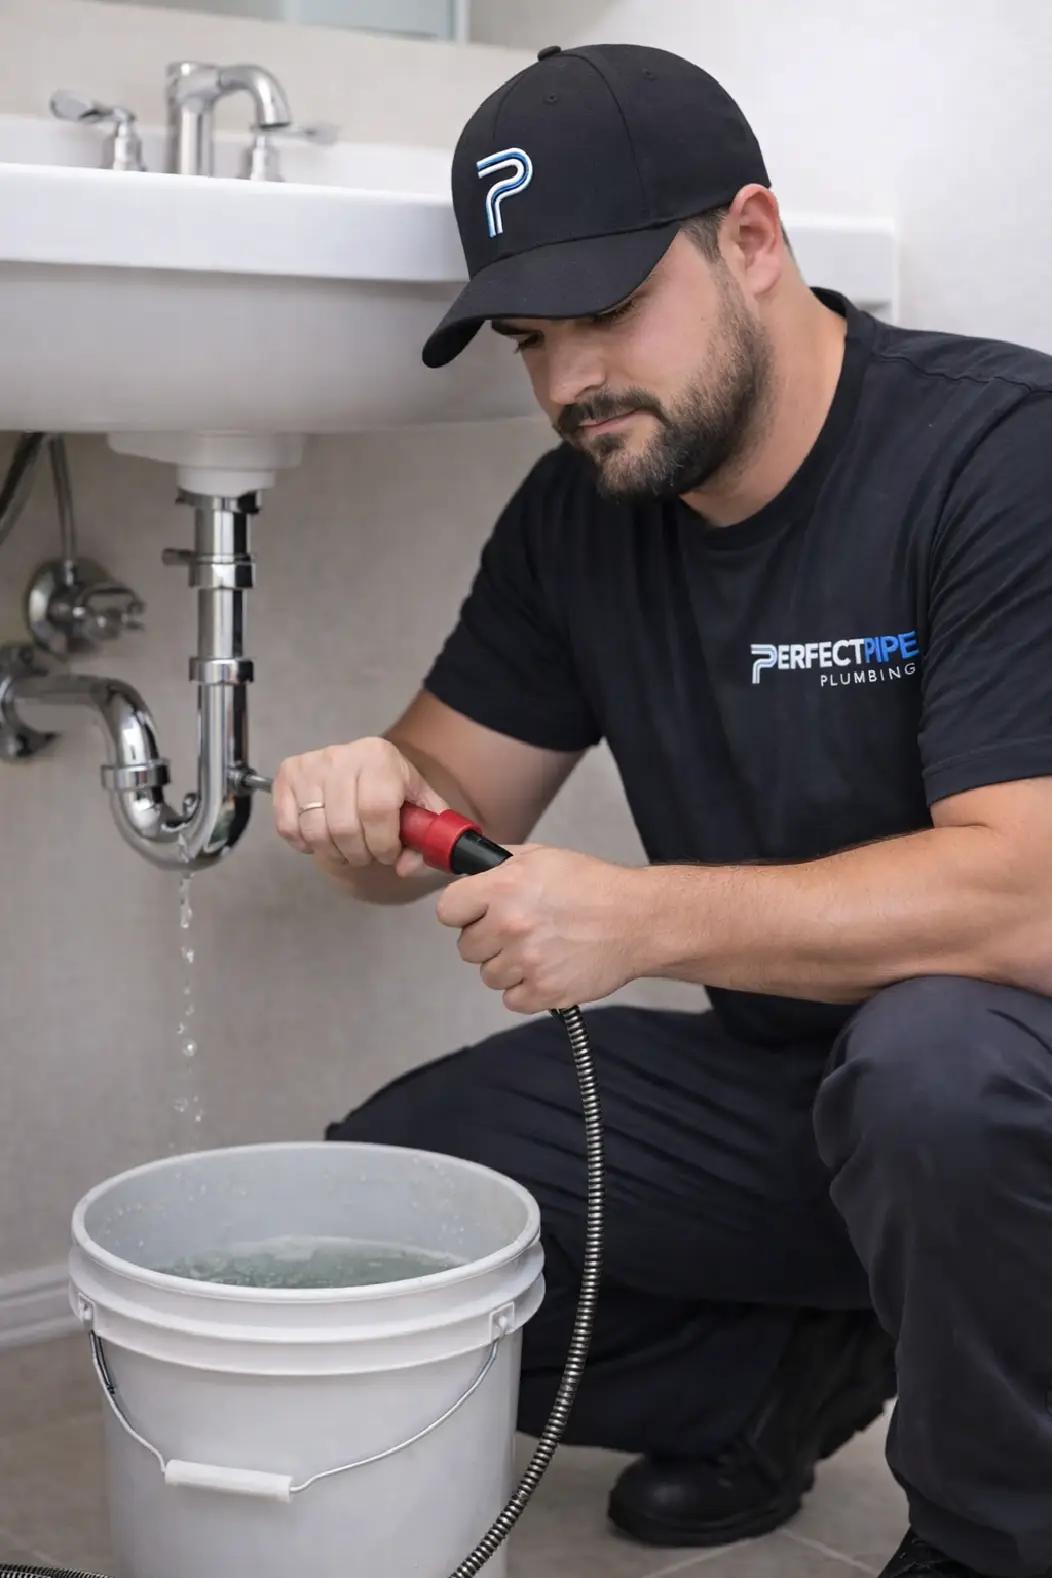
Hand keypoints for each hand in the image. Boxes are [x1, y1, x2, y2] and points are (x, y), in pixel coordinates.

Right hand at [272, 737, 447, 877]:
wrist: (369, 770)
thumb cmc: (397, 793)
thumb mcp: (423, 811)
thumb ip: (426, 840)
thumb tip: (404, 867)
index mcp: (380, 757)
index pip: (376, 810)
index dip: (382, 843)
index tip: (388, 855)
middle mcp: (342, 754)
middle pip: (343, 825)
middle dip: (358, 854)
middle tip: (367, 855)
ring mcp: (310, 763)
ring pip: (314, 830)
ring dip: (333, 853)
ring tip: (347, 849)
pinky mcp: (287, 774)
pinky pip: (288, 826)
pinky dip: (304, 844)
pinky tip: (323, 839)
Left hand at [436, 844, 645, 1012]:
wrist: (636, 920)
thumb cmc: (593, 886)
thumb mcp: (541, 857)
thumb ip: (499, 864)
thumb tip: (466, 870)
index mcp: (503, 887)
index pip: (447, 910)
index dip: (463, 911)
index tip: (476, 913)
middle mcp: (510, 925)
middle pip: (467, 947)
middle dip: (488, 940)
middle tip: (518, 930)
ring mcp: (527, 961)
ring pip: (489, 975)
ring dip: (508, 966)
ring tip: (539, 948)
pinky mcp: (544, 991)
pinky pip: (512, 999)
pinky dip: (526, 989)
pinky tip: (546, 968)